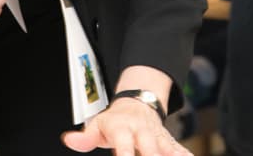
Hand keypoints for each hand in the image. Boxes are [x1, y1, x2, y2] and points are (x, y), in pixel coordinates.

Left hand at [62, 97, 191, 155]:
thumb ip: (85, 137)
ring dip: (169, 154)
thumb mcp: (98, 125)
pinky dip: (183, 153)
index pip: (124, 145)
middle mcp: (141, 131)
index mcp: (122, 128)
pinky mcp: (168, 140)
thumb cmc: (115, 120)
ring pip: (165, 147)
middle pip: (149, 146)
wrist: (139, 102)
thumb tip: (69, 140)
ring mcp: (156, 135)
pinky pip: (178, 148)